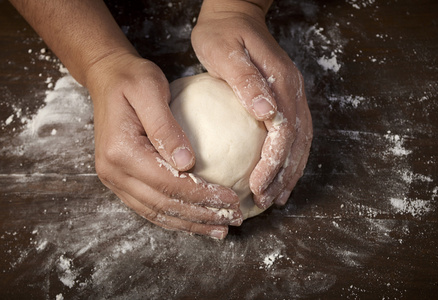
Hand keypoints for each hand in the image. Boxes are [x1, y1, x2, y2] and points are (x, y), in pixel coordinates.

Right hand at [85, 51, 242, 238]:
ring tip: (218, 228)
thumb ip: (166, 127)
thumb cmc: (131, 78)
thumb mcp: (150, 90)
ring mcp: (114, 179)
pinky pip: (149, 206)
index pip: (169, 183)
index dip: (202, 195)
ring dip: (190, 223)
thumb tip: (187, 163)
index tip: (231, 200)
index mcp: (121, 151)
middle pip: (163, 204)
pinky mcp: (121, 179)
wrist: (106, 77)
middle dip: (201, 216)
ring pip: (156, 212)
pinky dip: (174, 217)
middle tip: (231, 220)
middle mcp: (114, 171)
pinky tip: (194, 220)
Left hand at [192, 1, 312, 208]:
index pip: (283, 132)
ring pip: (300, 141)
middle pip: (297, 142)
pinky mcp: (285, 97)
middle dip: (283, 175)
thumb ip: (247, 82)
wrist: (234, 12)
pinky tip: (278, 172)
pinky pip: (294, 133)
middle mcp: (293, 91)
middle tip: (268, 201)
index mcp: (281, 83)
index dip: (273, 163)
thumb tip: (267, 113)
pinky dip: (289, 157)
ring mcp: (293, 94)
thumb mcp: (226, 53)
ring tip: (278, 196)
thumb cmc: (223, 33)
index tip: (258, 187)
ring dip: (290, 171)